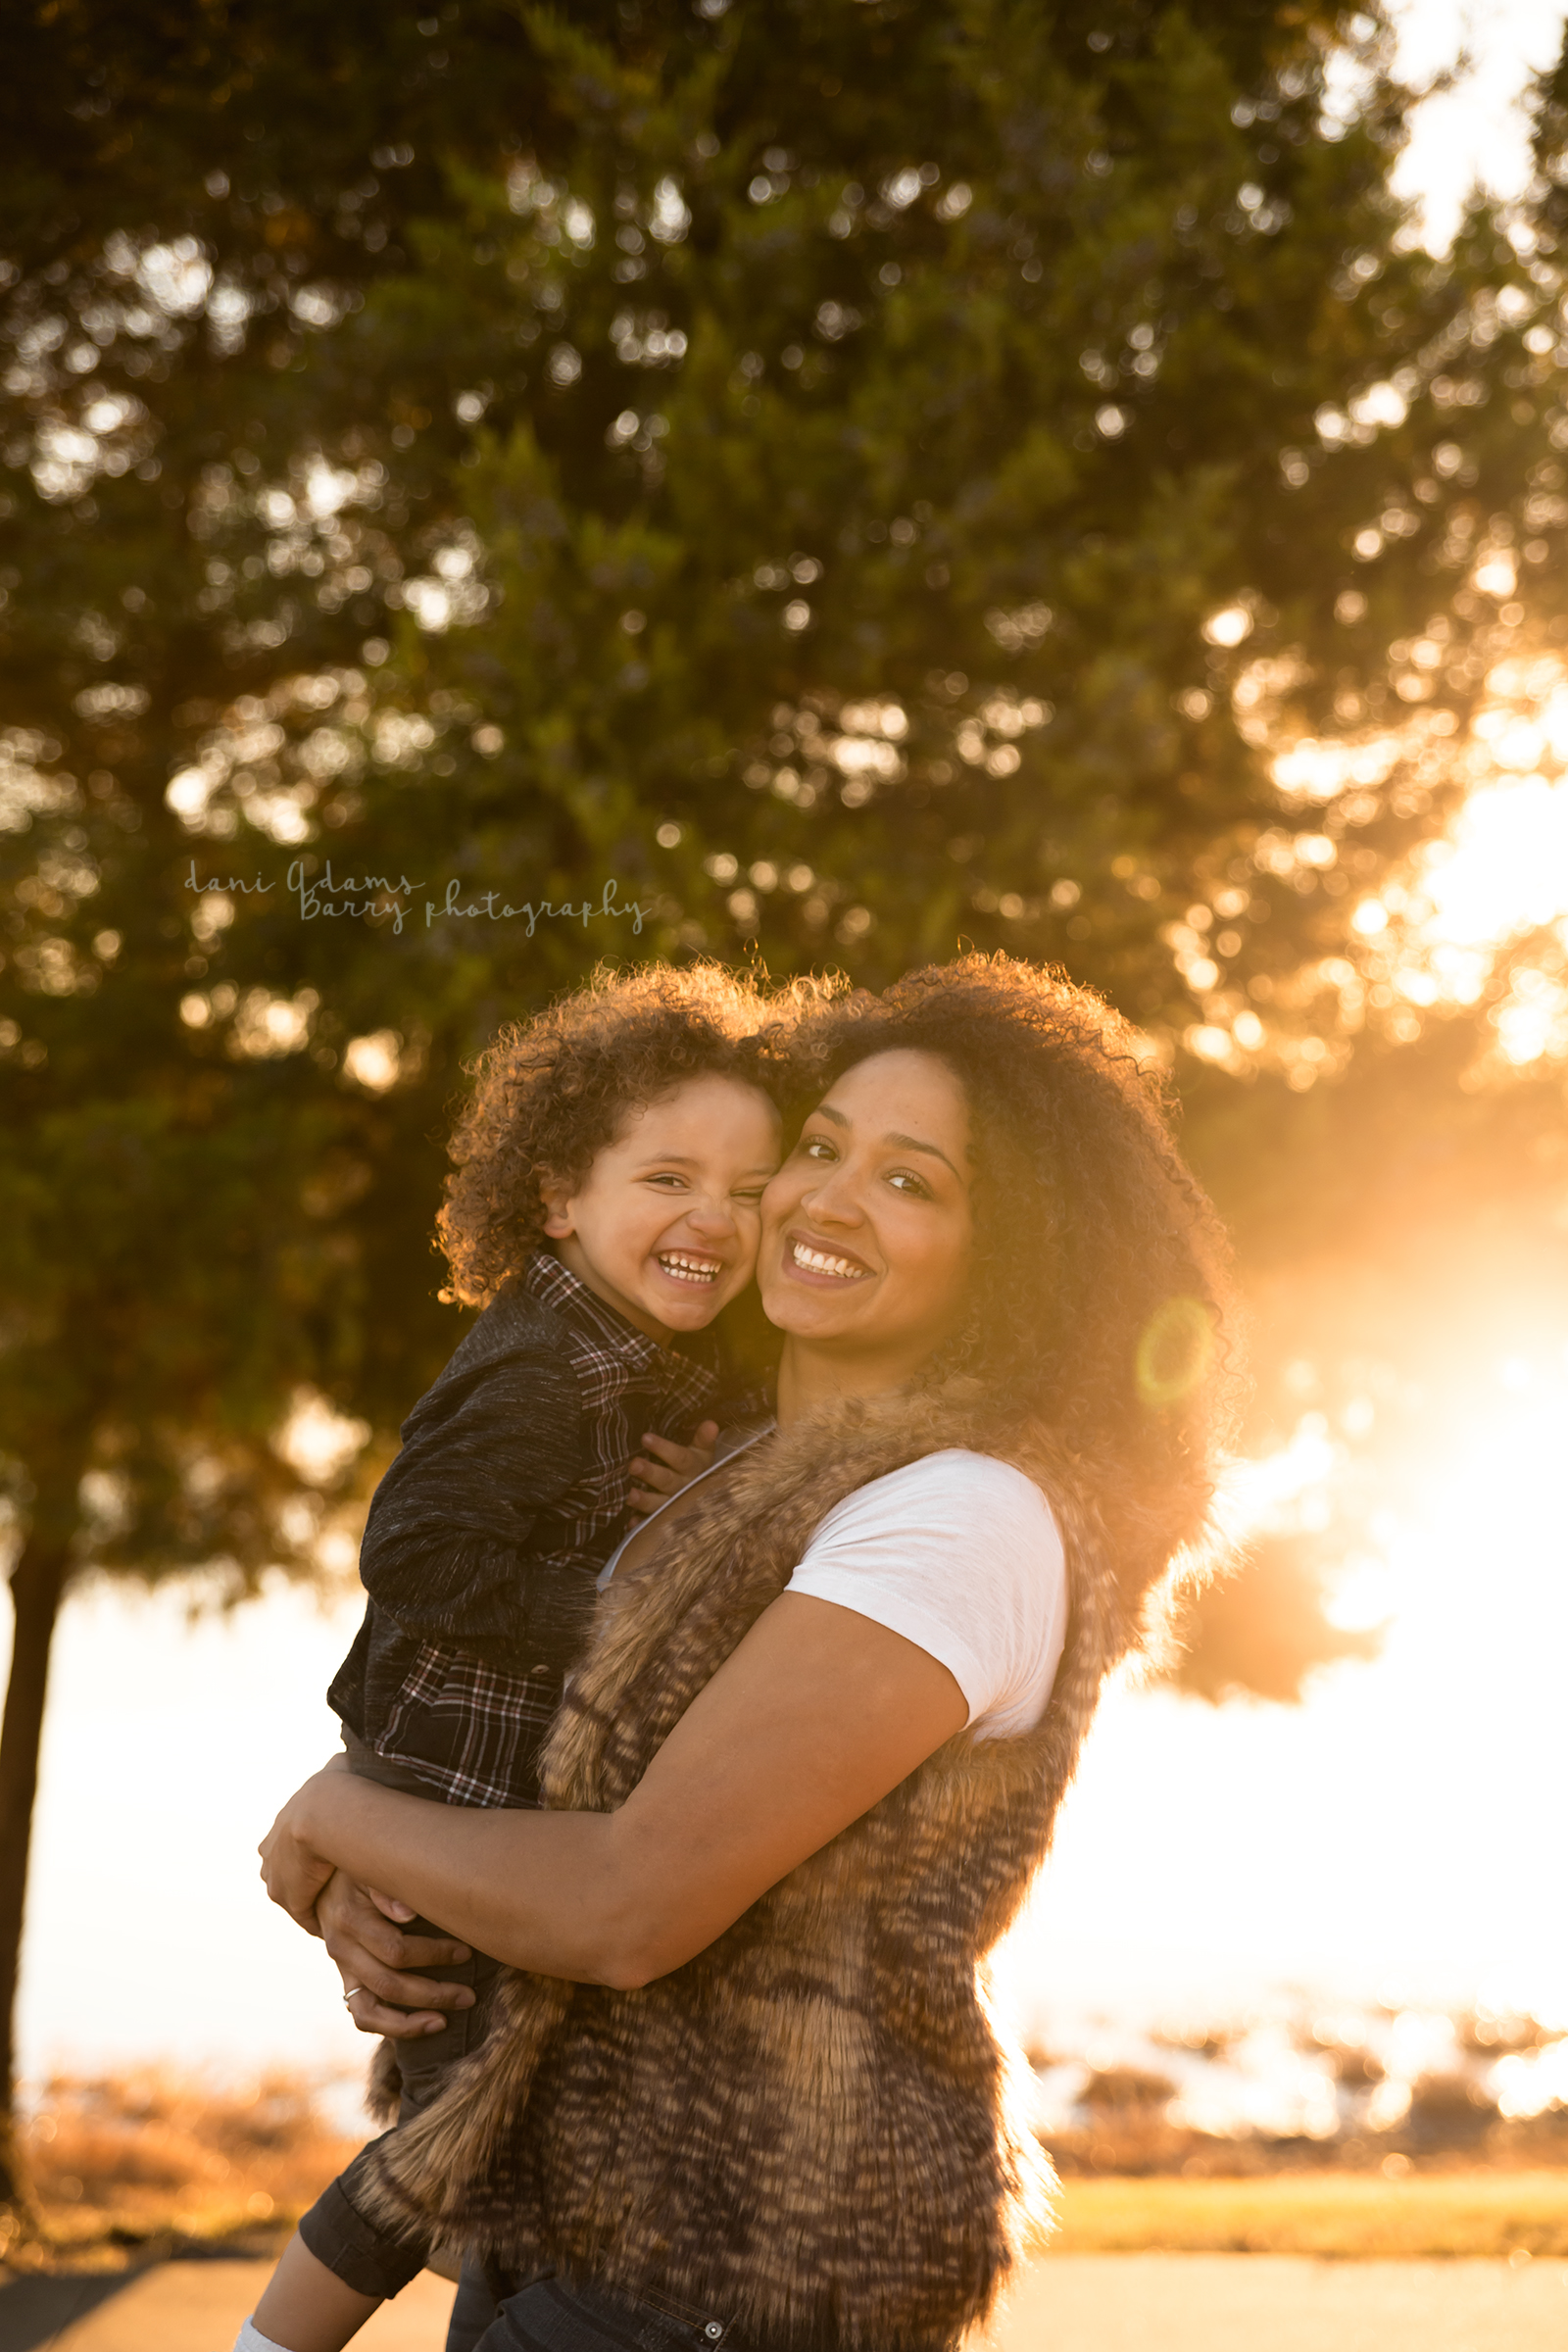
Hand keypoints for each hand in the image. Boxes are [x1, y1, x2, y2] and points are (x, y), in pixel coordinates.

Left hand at [258, 1770, 344, 1931]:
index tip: (327, 1858)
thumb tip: (346, 1758)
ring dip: (313, 1898)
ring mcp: (277, 1876)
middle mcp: (271, 1854)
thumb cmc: (338, 1786)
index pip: (290, 1847)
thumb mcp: (336, 1768)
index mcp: (280, 1827)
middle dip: (305, 1877)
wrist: (324, 1812)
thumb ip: (339, 1766)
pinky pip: (305, 1913)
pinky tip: (338, 1920)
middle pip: (288, 1871)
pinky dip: (319, 1917)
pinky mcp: (289, 1896)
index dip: (309, 1853)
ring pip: (296, 1893)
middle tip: (331, 1883)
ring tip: (340, 1905)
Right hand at [317, 1871, 478, 2038]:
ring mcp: (343, 1968)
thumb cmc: (365, 1867)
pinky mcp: (347, 1981)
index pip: (396, 1950)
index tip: (467, 1952)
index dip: (434, 1954)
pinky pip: (363, 2016)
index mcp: (350, 1919)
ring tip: (444, 2022)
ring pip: (370, 2011)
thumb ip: (388, 1887)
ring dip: (410, 2023)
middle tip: (469, 1995)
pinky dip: (391, 2027)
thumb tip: (408, 1913)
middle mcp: (342, 1948)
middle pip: (389, 1984)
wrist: (330, 1877)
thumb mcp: (372, 1867)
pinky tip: (423, 2025)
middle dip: (433, 1992)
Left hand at [628, 1421, 717, 1518]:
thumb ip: (704, 1439)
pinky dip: (642, 1524)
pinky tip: (631, 1523)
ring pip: (659, 1505)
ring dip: (645, 1501)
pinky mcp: (663, 1521)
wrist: (707, 1499)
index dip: (664, 1449)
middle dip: (651, 1473)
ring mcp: (674, 1507)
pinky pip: (652, 1524)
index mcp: (694, 1470)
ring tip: (630, 1495)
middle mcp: (684, 1489)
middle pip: (667, 1481)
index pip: (681, 1458)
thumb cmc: (698, 1469)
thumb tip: (711, 1424)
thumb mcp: (703, 1453)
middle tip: (633, 1465)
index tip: (645, 1438)